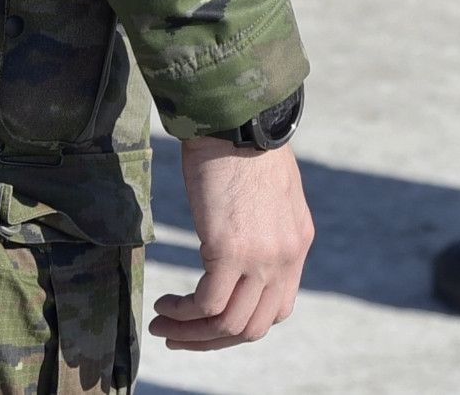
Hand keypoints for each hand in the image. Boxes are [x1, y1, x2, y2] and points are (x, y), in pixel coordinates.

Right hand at [154, 136, 313, 350]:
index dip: (242, 323)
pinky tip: (164, 304)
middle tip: (179, 336)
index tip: (210, 321)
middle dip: (213, 340)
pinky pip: (206, 304)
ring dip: (191, 332)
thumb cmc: (243, 147)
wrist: (235, 119)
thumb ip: (264, 228)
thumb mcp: (269, 195)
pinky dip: (182, 313)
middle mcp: (285, 256)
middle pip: (254, 327)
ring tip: (163, 324)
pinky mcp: (229, 249)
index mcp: (297, 243)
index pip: (279, 308)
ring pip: (228, 323)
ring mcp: (261, 256)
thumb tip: (239, 246)